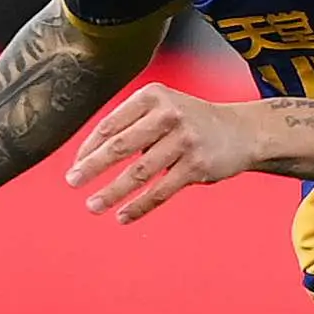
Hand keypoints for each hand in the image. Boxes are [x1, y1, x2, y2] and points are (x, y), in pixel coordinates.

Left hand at [64, 83, 260, 222]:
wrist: (241, 131)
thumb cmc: (191, 121)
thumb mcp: (162, 108)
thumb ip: (130, 124)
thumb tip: (87, 155)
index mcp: (153, 96)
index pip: (111, 124)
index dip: (89, 148)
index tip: (75, 165)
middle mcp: (168, 114)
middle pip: (121, 146)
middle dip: (92, 167)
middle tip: (72, 182)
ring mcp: (184, 140)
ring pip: (139, 172)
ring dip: (112, 192)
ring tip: (92, 206)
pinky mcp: (197, 165)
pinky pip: (161, 191)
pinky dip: (139, 206)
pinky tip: (123, 216)